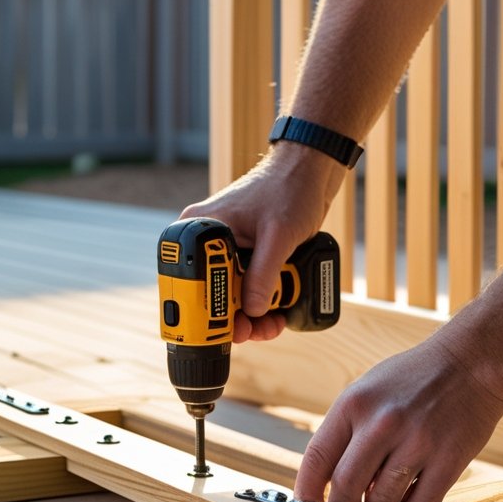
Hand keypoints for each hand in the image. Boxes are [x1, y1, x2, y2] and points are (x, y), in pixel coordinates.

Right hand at [181, 147, 344, 341]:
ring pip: (233, 294)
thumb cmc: (290, 188)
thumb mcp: (278, 235)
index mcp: (202, 228)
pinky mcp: (249, 256)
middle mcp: (211, 241)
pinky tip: (278, 312)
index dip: (206, 309)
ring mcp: (230, 250)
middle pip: (213, 292)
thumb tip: (252, 312)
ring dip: (254, 314)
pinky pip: (250, 286)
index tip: (225, 330)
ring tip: (274, 323)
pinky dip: (263, 302)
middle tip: (258, 330)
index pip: (190, 279)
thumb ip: (263, 274)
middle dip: (236, 317)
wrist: (312, 171)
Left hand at [294, 331, 502, 501]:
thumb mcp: (368, 390)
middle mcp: (381, 423)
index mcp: (354, 404)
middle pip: (344, 490)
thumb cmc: (415, 378)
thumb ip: (348, 432)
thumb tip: (330, 483)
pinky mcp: (449, 461)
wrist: (471, 362)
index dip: (306, 492)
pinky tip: (410, 501)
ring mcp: (417, 443)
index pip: (316, 459)